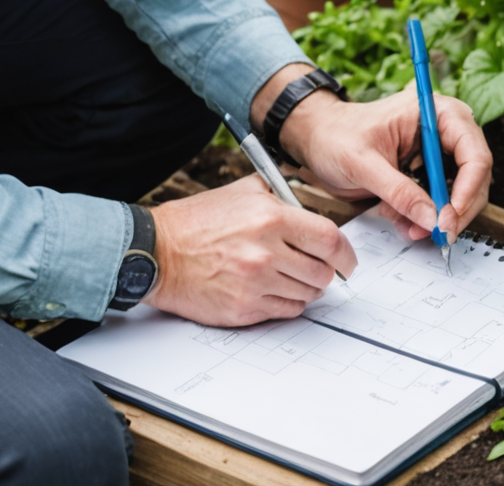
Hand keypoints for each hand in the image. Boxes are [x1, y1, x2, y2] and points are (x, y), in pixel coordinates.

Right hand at [143, 175, 356, 326]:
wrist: (157, 253)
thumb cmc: (196, 222)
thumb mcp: (243, 192)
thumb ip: (282, 194)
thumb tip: (313, 201)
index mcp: (272, 219)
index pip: (331, 240)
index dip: (346, 253)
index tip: (347, 259)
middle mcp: (266, 253)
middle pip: (323, 272)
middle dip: (326, 272)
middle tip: (318, 268)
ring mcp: (255, 284)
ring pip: (307, 295)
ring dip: (307, 288)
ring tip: (291, 278)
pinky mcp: (243, 309)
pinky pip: (285, 311)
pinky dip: (288, 303)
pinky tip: (275, 290)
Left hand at [280, 88, 492, 242]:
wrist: (316, 139)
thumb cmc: (335, 135)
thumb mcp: (364, 164)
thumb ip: (399, 191)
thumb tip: (432, 218)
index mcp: (437, 112)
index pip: (474, 152)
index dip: (469, 188)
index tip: (450, 217)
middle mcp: (445, 130)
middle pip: (475, 175)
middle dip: (456, 208)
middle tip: (439, 233)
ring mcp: (438, 152)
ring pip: (461, 193)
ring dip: (439, 216)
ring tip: (411, 228)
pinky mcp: (427, 172)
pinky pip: (439, 201)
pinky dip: (425, 217)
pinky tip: (403, 222)